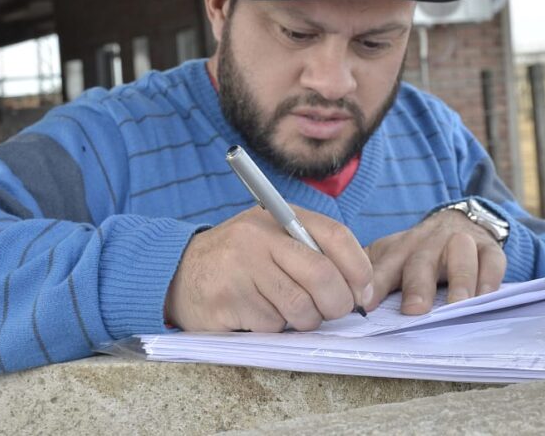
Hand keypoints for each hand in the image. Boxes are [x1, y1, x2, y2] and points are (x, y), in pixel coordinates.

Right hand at [165, 206, 373, 331]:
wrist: (180, 271)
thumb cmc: (241, 259)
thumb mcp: (273, 238)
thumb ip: (313, 252)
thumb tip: (361, 289)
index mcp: (279, 217)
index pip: (335, 235)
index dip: (358, 268)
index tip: (364, 292)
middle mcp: (259, 237)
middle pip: (321, 276)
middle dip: (337, 304)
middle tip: (333, 312)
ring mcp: (239, 268)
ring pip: (300, 307)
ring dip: (305, 321)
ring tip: (291, 313)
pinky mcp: (226, 300)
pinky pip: (271, 325)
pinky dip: (274, 328)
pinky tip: (258, 314)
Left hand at [365, 209, 506, 314]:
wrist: (460, 220)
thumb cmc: (421, 251)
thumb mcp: (394, 258)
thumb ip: (375, 277)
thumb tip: (348, 302)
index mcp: (400, 249)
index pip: (384, 267)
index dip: (376, 285)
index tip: (366, 307)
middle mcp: (429, 243)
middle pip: (421, 261)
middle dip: (417, 285)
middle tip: (414, 310)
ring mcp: (461, 243)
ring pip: (460, 255)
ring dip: (459, 280)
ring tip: (458, 305)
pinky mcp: (489, 249)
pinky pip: (492, 260)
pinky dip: (489, 278)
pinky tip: (485, 296)